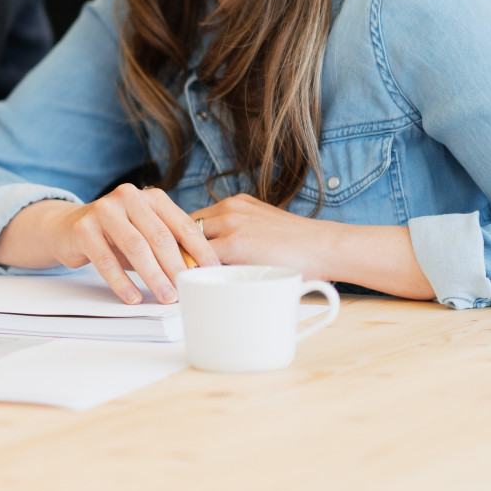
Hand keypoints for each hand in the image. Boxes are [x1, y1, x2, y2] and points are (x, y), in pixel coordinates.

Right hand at [2, 184, 216, 305]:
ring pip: (136, 248)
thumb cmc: (115, 234)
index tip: (212, 272)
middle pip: (159, 237)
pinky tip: (132, 297)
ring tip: (165, 297)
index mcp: (151, 197)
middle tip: (187, 290)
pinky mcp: (83, 228)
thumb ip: (167, 246)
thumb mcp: (144, 233)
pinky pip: (106, 260)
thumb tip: (197, 273)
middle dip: (176, 267)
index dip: (200, 250)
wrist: (67, 227)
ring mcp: (104, 210)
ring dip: (153, 276)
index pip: (182, 225)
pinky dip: (121, 282)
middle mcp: (128, 198)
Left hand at [191, 195, 433, 298]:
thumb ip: (239, 234)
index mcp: (235, 204)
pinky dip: (190, 271)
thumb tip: (213, 258)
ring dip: (178, 260)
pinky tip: (185, 285)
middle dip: (173, 248)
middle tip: (163, 269)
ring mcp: (230, 224)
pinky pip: (200, 258)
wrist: (327, 246)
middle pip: (183, 228)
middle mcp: (229, 209)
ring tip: (168, 280)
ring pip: (188, 242)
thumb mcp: (263, 227)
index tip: (168, 254)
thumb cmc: (299, 246)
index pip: (191, 219)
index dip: (178, 238)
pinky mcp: (235, 243)